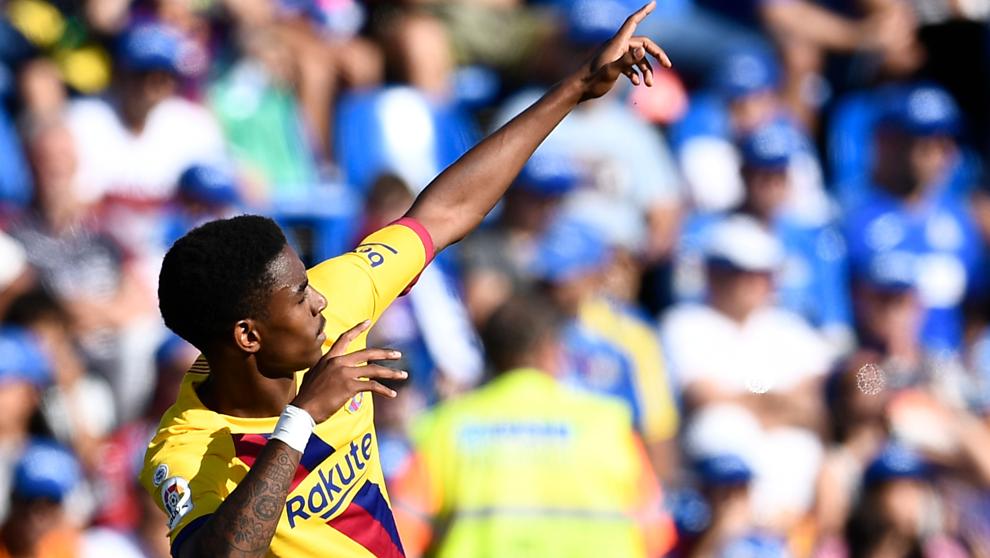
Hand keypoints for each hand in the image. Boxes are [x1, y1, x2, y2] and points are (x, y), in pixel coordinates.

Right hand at [291, 320, 406, 422]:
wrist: (302, 409)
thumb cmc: (307, 396)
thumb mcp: (313, 375)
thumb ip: (325, 368)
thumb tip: (329, 368)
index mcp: (329, 358)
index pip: (344, 338)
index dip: (357, 329)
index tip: (368, 321)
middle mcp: (338, 362)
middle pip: (367, 353)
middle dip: (385, 354)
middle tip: (398, 354)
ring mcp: (344, 373)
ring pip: (374, 369)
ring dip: (391, 373)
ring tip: (403, 375)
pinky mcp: (350, 386)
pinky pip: (372, 385)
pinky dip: (384, 390)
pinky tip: (392, 394)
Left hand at [577, 1, 671, 102]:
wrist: (577, 90)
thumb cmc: (592, 81)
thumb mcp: (611, 71)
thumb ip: (627, 60)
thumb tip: (643, 49)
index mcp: (616, 43)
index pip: (632, 22)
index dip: (643, 12)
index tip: (654, 2)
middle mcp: (617, 46)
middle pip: (642, 43)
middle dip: (656, 54)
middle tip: (668, 65)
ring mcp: (615, 56)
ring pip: (637, 57)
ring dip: (646, 69)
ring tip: (649, 84)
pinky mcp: (612, 65)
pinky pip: (629, 65)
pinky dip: (635, 72)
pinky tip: (636, 83)